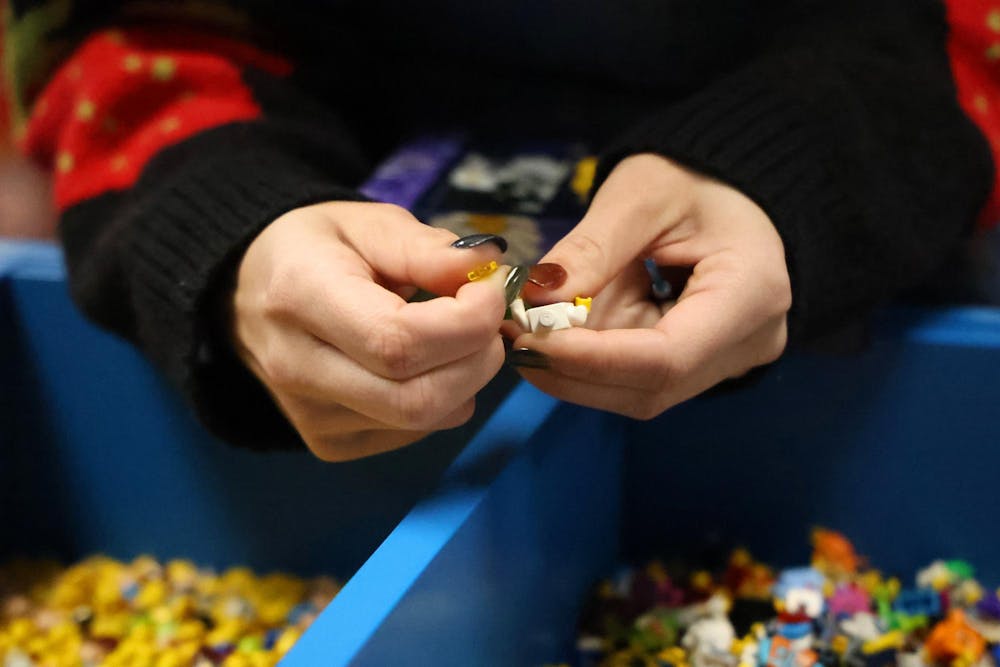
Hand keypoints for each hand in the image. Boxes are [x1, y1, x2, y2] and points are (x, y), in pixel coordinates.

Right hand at [231, 201, 508, 459]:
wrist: (248, 291)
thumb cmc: (315, 250)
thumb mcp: (368, 223)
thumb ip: (428, 248)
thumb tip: (488, 267)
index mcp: (300, 296)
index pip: (398, 343)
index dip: (466, 323)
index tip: (489, 290)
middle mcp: (297, 367)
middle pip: (417, 399)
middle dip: (479, 359)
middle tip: (486, 318)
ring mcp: (310, 416)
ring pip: (424, 422)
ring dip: (466, 379)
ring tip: (456, 335)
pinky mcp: (328, 443)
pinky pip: (414, 433)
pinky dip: (443, 400)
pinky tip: (427, 364)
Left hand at [511, 153, 790, 418]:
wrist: (730, 186)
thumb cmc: (694, 177)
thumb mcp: (640, 195)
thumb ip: (591, 249)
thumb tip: (534, 301)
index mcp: (751, 294)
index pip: (667, 358)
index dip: (593, 360)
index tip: (528, 341)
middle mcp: (748, 343)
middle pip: (651, 387)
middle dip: (573, 368)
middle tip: (512, 337)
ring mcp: (727, 360)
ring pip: (638, 391)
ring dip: (575, 367)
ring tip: (528, 329)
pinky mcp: (701, 363)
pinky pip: (638, 377)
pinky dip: (590, 359)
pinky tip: (557, 331)